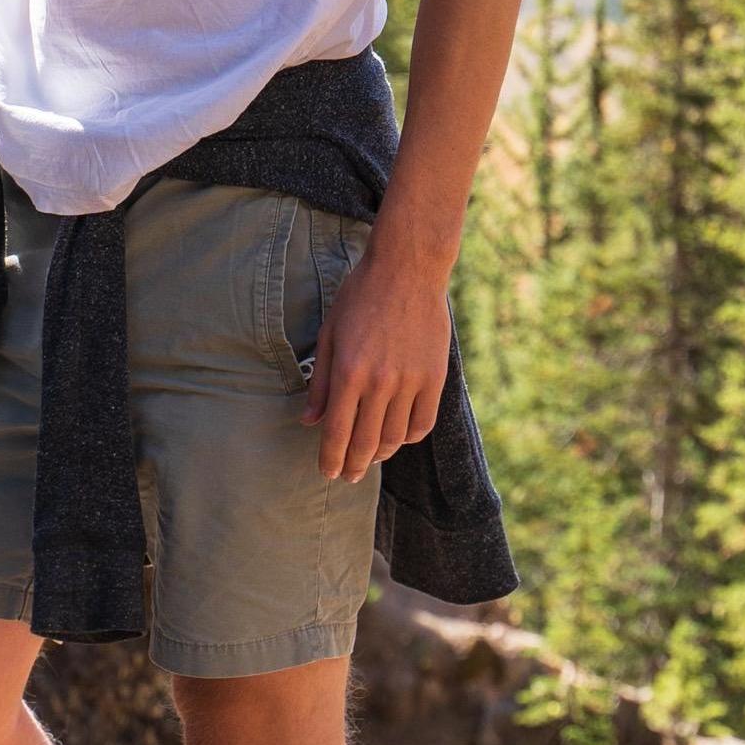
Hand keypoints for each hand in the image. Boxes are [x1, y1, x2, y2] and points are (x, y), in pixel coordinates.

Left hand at [302, 244, 450, 484]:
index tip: (328, 472)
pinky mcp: (434, 377)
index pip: (337, 433)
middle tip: (347, 475)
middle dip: (353, 466)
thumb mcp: (330, 333)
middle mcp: (380, 382)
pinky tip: (397, 436)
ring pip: (394, 438)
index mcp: (349, 371)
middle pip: (365, 443)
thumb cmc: (361, 296)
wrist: (407, 268)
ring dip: (379, 455)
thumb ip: (320, 382)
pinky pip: (422, 424)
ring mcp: (410, 381)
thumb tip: (309, 421)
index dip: (330, 460)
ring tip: (370, 457)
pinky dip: (408, 437)